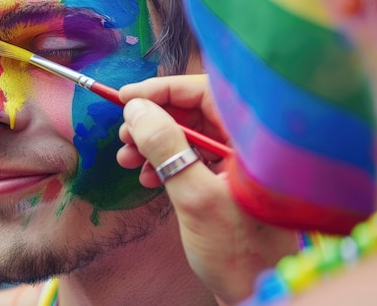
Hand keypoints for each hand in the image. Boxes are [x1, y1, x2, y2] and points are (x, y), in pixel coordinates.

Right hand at [117, 75, 297, 304]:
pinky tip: (145, 177)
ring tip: (126, 157)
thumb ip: (166, 149)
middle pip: (192, 112)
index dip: (162, 91)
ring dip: (152, 143)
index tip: (126, 98)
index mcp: (251, 141)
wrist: (253, 294)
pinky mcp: (221, 180)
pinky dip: (162, 163)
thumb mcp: (195, 198)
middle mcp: (244, 145)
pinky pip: (187, 157)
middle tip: (123, 133)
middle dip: (153, 120)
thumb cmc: (238, 253)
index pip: (204, 94)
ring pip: (185, 135)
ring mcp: (232, 163)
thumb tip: (137, 109)